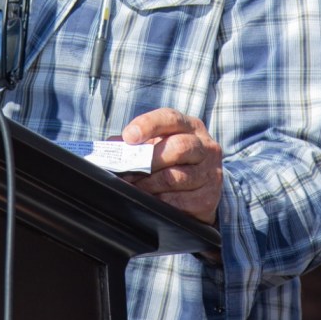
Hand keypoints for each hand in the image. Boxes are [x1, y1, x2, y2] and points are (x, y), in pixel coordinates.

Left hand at [119, 108, 223, 224]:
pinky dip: (160, 201)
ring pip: (176, 177)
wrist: (204, 186)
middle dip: (148, 161)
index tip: (128, 137)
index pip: (170, 118)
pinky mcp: (208, 198)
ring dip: (149, 184)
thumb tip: (110, 147)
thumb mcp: (159, 144)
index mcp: (190, 127)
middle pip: (178, 147)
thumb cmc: (174, 160)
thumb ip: (136, 142)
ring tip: (134, 186)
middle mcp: (205, 147)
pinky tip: (150, 200)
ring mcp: (210, 173)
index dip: (148, 125)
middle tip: (127, 171)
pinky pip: (180, 201)